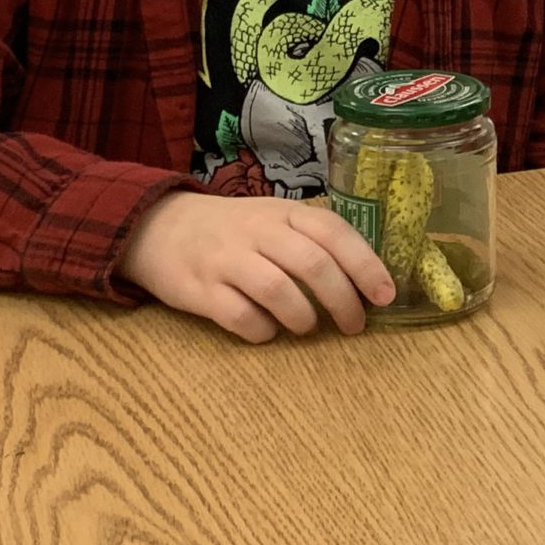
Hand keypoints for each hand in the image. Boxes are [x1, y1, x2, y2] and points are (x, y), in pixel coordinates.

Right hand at [116, 192, 395, 342]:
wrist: (158, 228)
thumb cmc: (234, 230)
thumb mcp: (275, 218)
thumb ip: (314, 239)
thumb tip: (369, 279)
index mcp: (284, 213)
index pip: (335, 232)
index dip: (365, 265)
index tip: (385, 296)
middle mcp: (258, 231)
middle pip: (312, 264)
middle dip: (342, 301)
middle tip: (354, 325)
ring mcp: (226, 260)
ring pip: (277, 290)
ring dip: (303, 318)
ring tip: (307, 327)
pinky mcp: (199, 290)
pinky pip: (238, 316)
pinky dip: (261, 331)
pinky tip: (267, 332)